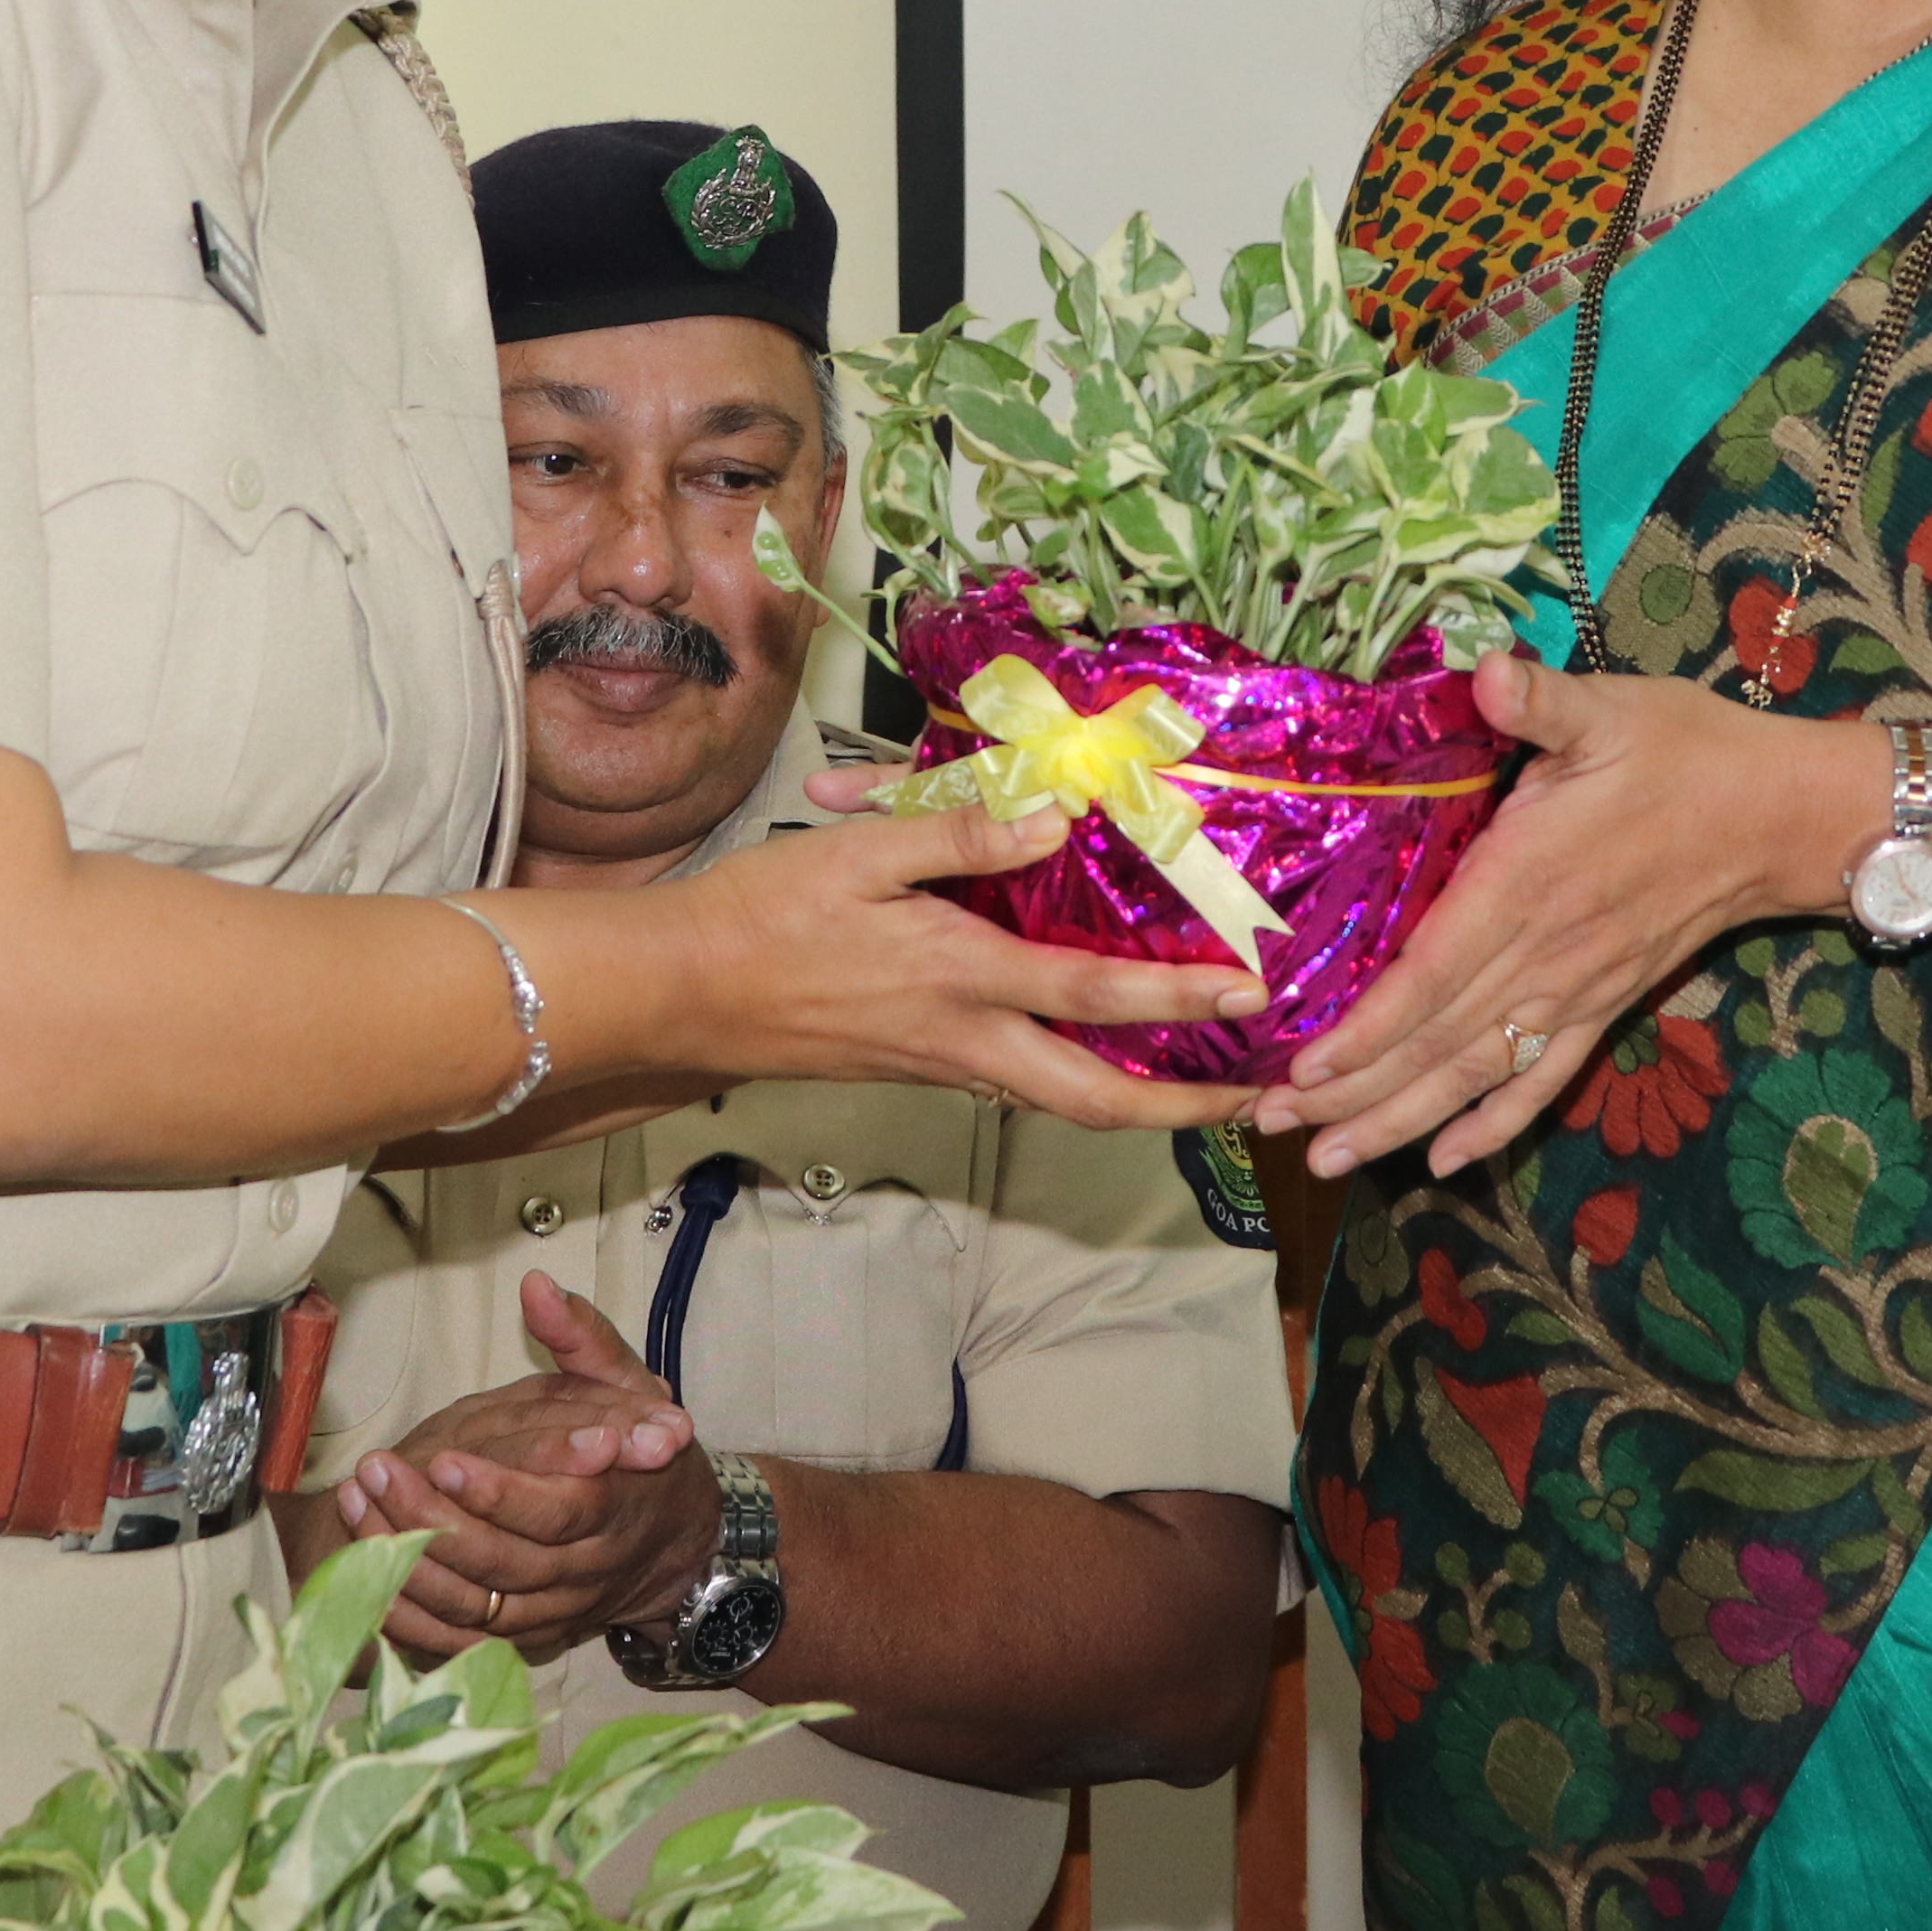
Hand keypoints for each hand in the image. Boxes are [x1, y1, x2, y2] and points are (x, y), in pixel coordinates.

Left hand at [326, 1276, 726, 1659]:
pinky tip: (369, 1571)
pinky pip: (462, 1643)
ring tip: (359, 1503)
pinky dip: (412, 1617)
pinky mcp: (526, 1638)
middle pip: (503, 1563)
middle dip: (431, 1519)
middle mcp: (586, 1571)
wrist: (677, 1541)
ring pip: (475, 1608)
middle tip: (377, 1470)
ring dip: (410, 1563)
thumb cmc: (643, 1453)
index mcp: (615, 1507)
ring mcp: (555, 1613)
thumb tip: (536, 1286)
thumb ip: (582, 1338)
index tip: (442, 1460)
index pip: (556, 1511)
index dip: (498, 1494)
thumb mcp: (629, 1387)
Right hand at [673, 801, 1259, 1131]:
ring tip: (1202, 1082)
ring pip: (1058, 1100)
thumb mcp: (857, 850)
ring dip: (1136, 1102)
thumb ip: (959, 831)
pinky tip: (1098, 1051)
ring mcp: (941, 1065)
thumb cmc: (759, 916)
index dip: (1175, 998)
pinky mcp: (918, 1069)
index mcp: (956, 976)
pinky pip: (1015, 1084)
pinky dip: (1073, 1078)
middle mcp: (961, 1039)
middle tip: (1255, 1102)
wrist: (676, 994)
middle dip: (1181, 1111)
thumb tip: (1054, 819)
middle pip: (1092, 1100)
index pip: (1089, 995)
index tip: (1245, 994)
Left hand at [1256, 652, 1874, 1179]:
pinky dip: (1494, 1124)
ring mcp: (1576, 989)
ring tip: (1332, 1159)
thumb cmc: (1684, 754)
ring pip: (1477, 1071)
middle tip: (1271, 1126)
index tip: (1306, 1065)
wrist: (1778, 816)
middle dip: (1354, 1090)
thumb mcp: (1610, 708)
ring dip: (1402, 1120)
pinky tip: (1446, 1160)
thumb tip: (1490, 671)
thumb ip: (1542, 701)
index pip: (1436, 971)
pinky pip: (1543, 1079)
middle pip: (1437, 1040)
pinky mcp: (1604, 1005)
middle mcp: (1546, 951)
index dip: (1370, 1026)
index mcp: (1530, 880)